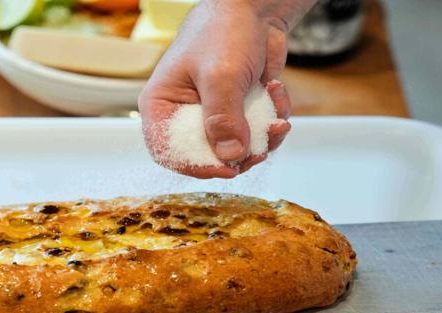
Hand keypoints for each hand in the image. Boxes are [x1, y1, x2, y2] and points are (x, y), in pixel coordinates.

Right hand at [138, 0, 310, 178]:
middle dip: (241, 155)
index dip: (196, 167)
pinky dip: (274, 119)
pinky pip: (259, 133)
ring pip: (240, 149)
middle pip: (208, 157)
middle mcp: (186, 114)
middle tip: (262, 147)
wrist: (253, 10)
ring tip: (278, 117)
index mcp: (163, 106)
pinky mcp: (241, 112)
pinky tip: (275, 89)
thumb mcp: (220, 76)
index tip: (227, 169)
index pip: (168, 152)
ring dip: (265, 138)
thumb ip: (223, 118)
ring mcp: (215, 115)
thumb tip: (230, 157)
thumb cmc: (223, 31)